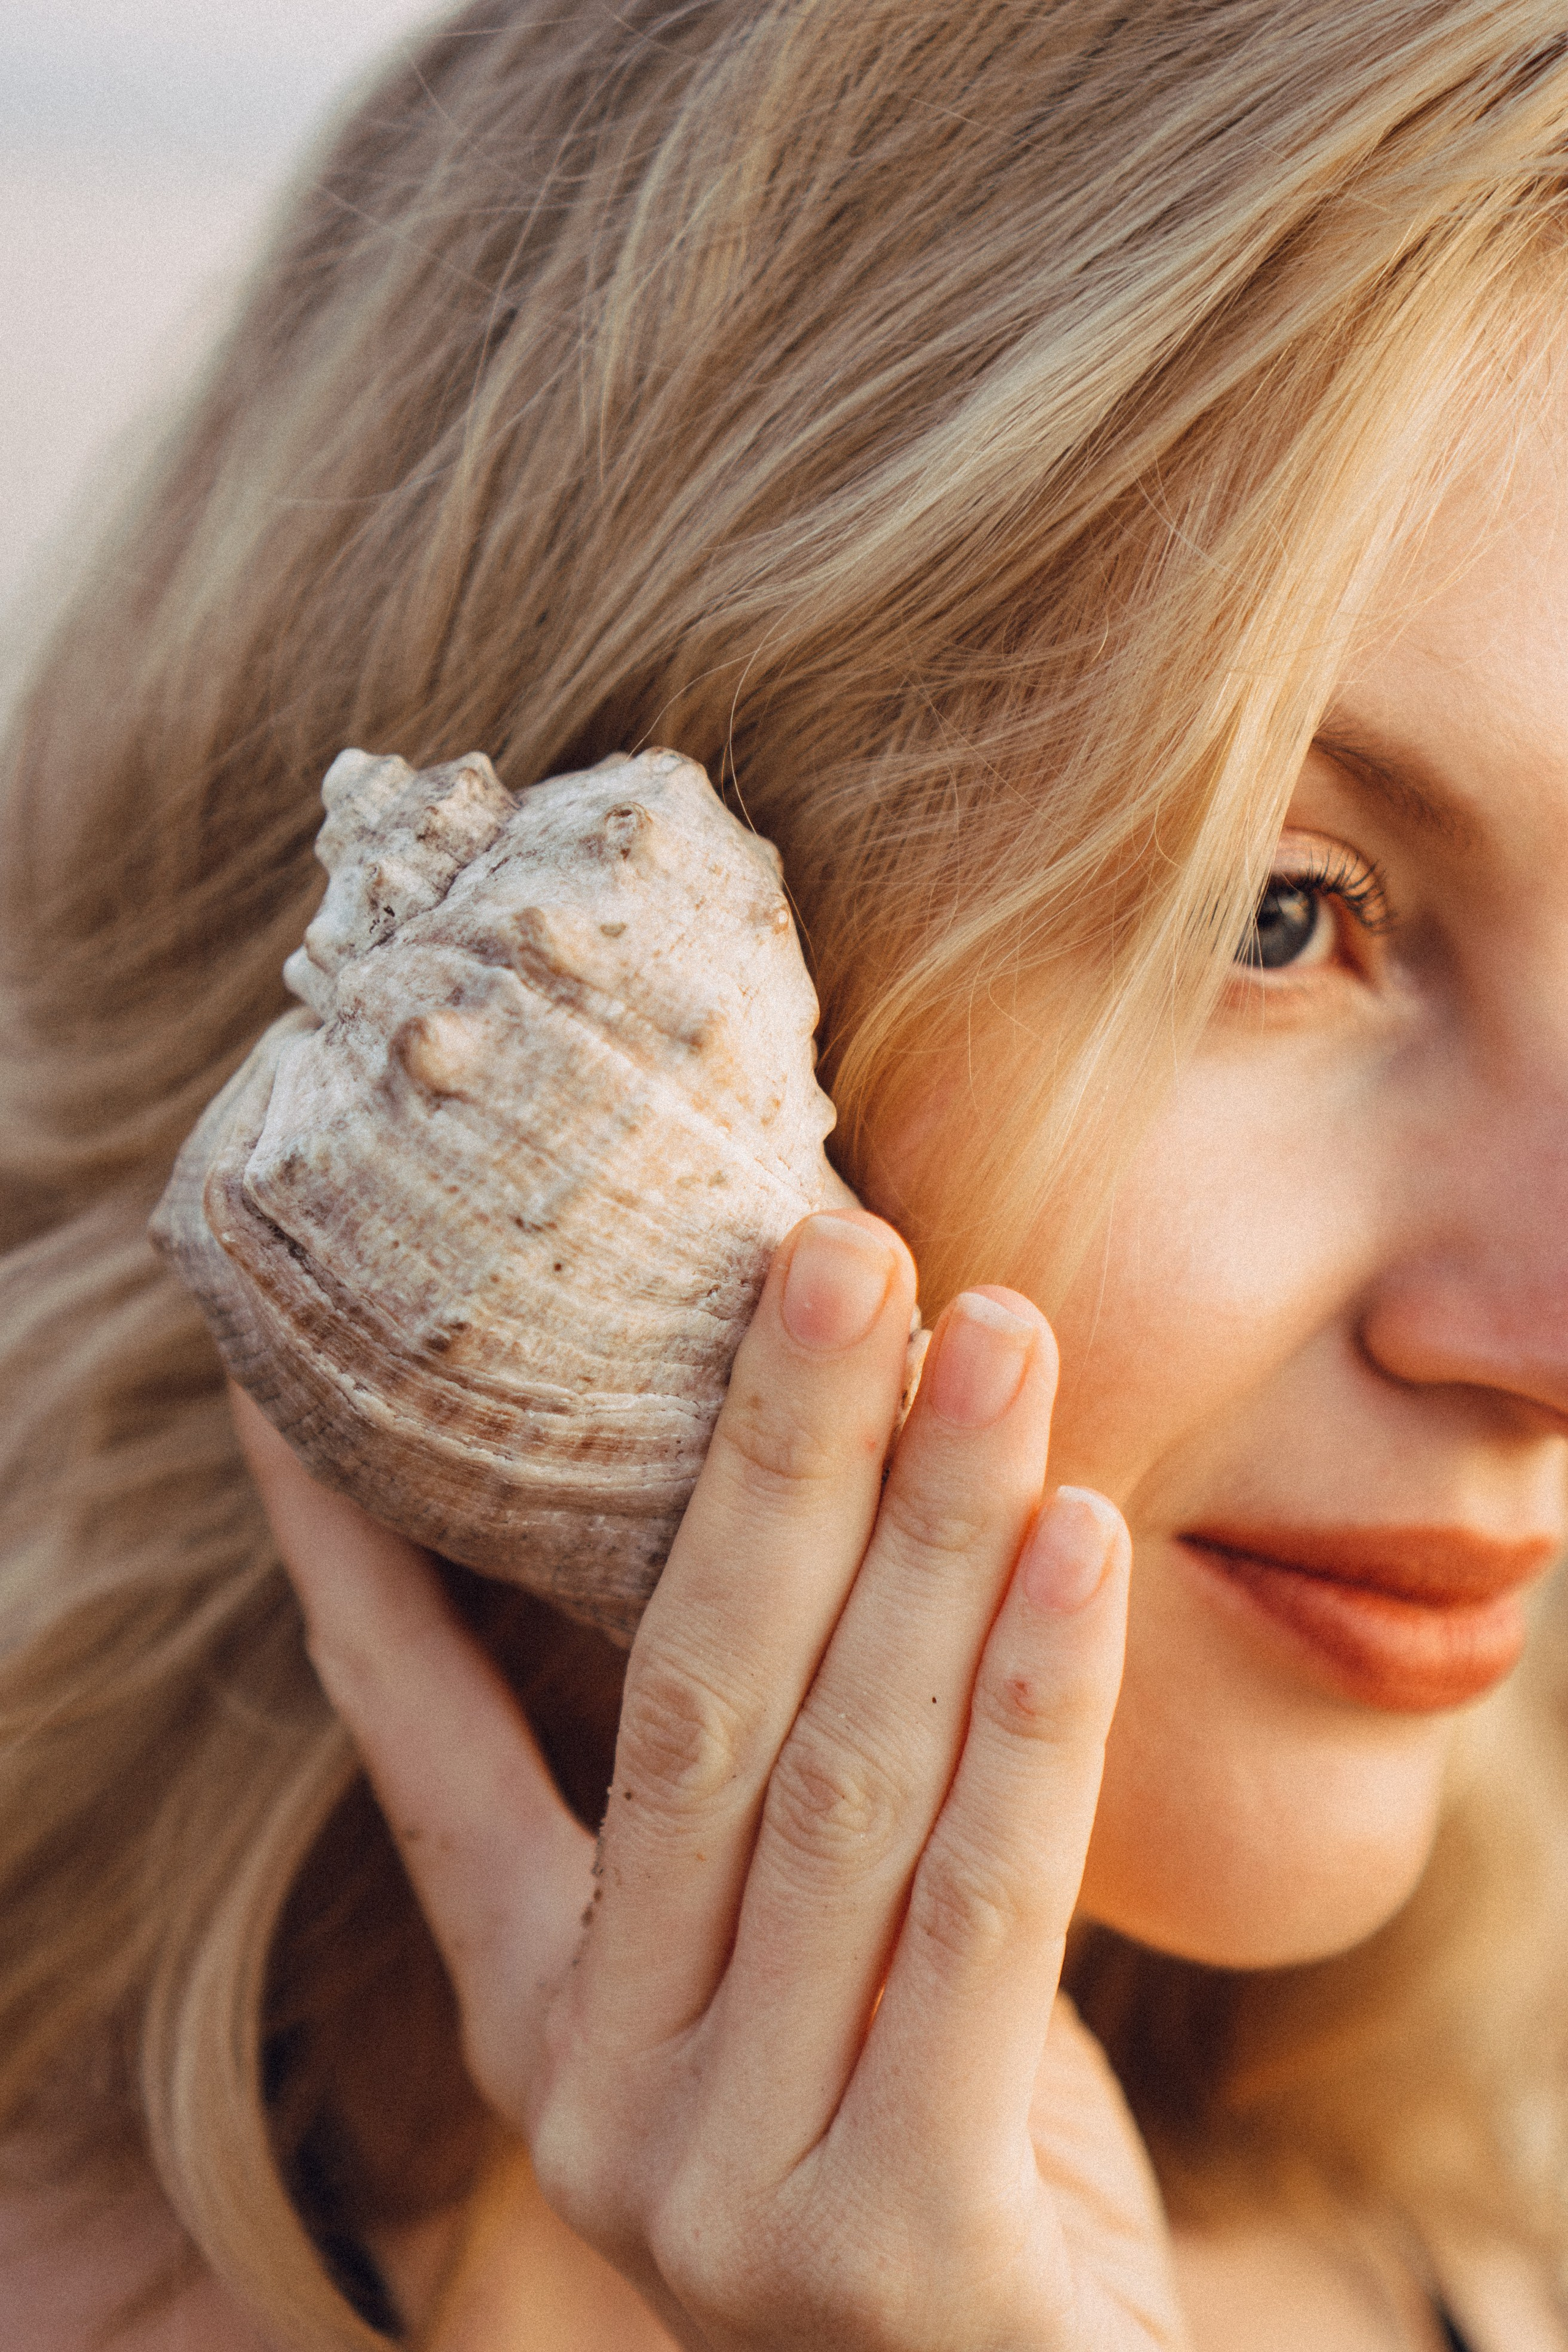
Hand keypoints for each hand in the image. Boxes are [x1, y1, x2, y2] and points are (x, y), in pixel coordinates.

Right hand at [234, 1208, 1188, 2349]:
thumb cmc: (928, 2149)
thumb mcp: (809, 1967)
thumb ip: (785, 1793)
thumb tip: (806, 1496)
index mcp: (545, 2016)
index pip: (416, 1743)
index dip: (359, 1555)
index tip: (305, 1381)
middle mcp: (599, 2097)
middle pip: (685, 1706)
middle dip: (769, 1454)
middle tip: (839, 1244)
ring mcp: (727, 2187)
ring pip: (841, 1782)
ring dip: (928, 1531)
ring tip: (997, 1336)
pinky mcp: (894, 2249)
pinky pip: (982, 1909)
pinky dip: (1037, 1705)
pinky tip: (1082, 1539)